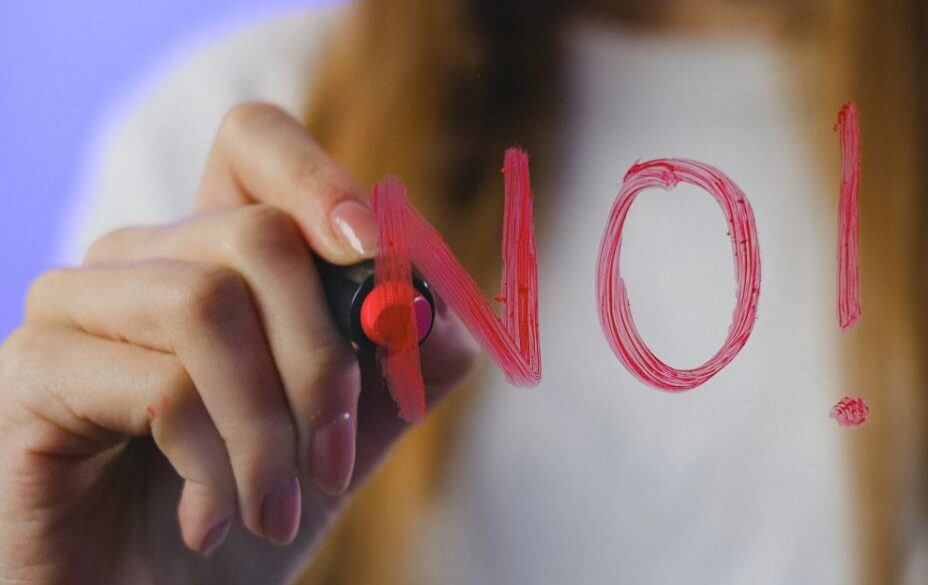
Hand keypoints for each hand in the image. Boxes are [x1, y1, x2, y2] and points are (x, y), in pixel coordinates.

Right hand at [0, 103, 478, 584]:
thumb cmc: (237, 514)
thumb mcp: (340, 439)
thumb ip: (398, 374)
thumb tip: (450, 321)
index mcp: (214, 255)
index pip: (255, 142)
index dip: (319, 177)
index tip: (372, 251)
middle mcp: (140, 259)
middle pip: (258, 234)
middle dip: (324, 361)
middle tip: (332, 462)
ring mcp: (76, 307)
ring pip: (210, 304)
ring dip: (270, 428)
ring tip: (274, 508)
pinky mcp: (32, 373)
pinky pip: (159, 384)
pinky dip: (213, 464)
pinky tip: (208, 520)